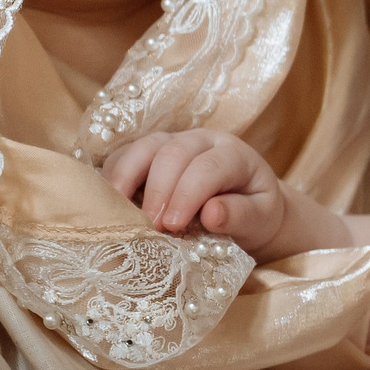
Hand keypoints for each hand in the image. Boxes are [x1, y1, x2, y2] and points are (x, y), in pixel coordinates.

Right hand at [101, 129, 288, 254]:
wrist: (249, 207)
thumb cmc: (256, 215)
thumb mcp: (260, 220)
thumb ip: (240, 216)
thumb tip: (212, 213)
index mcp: (234, 154)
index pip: (208, 166)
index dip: (188, 194)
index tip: (173, 226)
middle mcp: (202, 141)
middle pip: (173, 153)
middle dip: (158, 191)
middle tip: (150, 228)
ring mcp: (174, 143)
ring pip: (144, 147)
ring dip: (127, 180)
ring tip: (119, 214)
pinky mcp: (150, 154)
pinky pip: (125, 156)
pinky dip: (113, 177)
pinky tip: (109, 204)